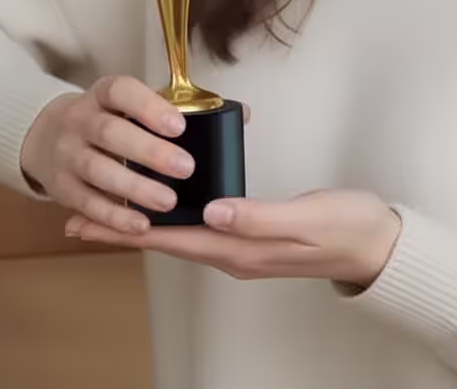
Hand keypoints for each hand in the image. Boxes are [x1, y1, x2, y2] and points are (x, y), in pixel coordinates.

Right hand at [19, 75, 196, 235]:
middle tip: (186, 167)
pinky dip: (114, 217)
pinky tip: (141, 224)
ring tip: (168, 201)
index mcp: (101, 94)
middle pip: (111, 133)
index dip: (149, 107)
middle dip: (150, 152)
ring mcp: (66, 154)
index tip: (179, 126)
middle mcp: (79, 120)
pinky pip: (87, 203)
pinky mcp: (61, 188)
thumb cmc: (103, 119)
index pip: (120, 92)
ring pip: (98, 170)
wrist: (44, 136)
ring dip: (135, 188)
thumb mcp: (124, 103)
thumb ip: (163, 111)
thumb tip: (226, 120)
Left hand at [64, 188, 402, 288]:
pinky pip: (202, 227)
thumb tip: (211, 212)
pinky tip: (171, 203)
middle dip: (123, 229)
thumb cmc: (346, 227)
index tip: (88, 222)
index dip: (128, 230)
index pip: (173, 240)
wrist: (378, 244)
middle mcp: (237, 252)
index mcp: (242, 248)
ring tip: (111, 209)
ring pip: (182, 235)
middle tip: (78, 218)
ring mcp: (246, 245)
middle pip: (168, 240)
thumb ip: (258, 216)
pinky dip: (176, 216)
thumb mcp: (305, 217)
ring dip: (145, 223)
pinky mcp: (256, 233)